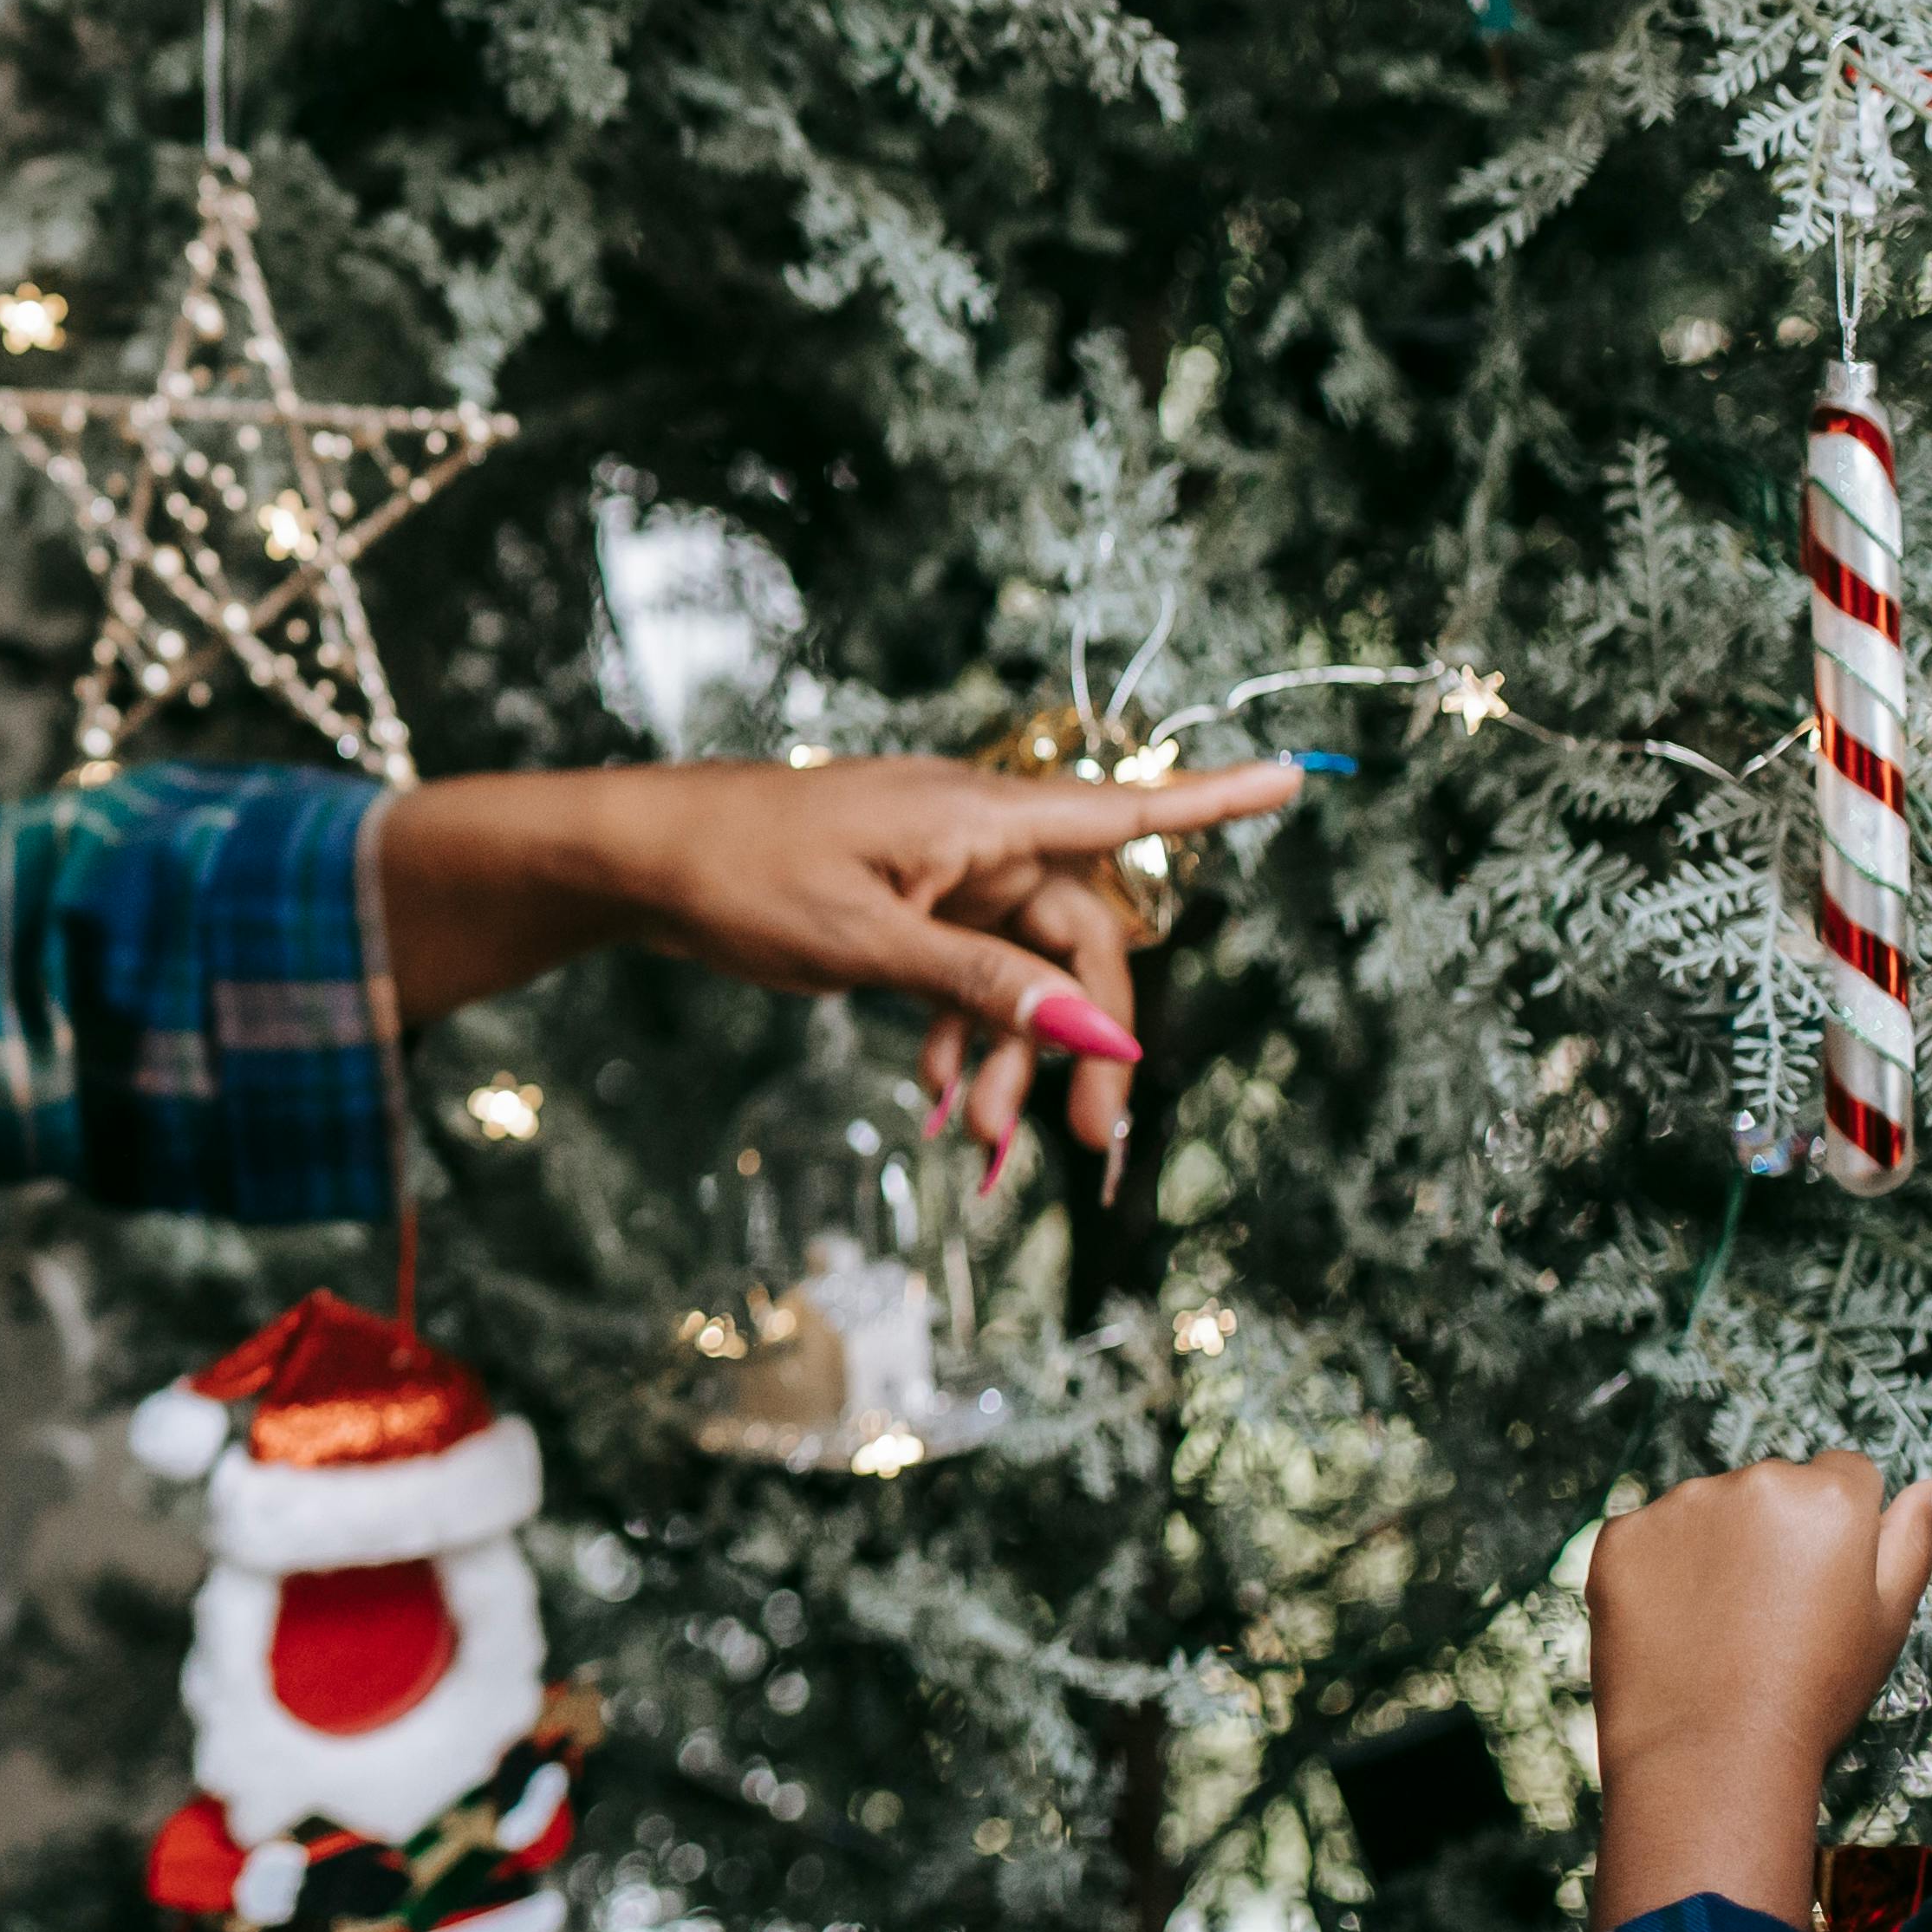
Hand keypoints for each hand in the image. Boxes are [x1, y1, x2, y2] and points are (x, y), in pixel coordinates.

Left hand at [373, 753, 1303, 1178]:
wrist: (637, 859)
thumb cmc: (744, 878)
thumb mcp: (867, 946)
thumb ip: (983, 986)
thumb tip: (1098, 1034)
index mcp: (976, 819)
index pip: (1123, 811)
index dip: (1213, 801)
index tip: (1294, 781)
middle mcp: (971, 837)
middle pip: (1076, 936)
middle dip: (1087, 1041)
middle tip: (1091, 1150)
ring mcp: (936, 870)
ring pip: (1018, 971)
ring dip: (1011, 1055)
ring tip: (979, 1143)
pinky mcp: (901, 903)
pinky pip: (965, 974)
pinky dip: (961, 1035)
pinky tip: (940, 1102)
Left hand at [1588, 1451, 1931, 1931]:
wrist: (1714, 1751)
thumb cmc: (1817, 1690)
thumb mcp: (1888, 1620)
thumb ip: (1911, 1540)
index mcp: (1827, 1495)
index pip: (1846, 1475)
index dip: (1844, 1532)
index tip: (1828, 1585)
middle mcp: (1750, 1482)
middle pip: (1774, 1490)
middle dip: (1780, 1534)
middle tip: (1778, 1617)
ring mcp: (1677, 1506)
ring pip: (1709, 1512)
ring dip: (1719, 1549)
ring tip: (1728, 1630)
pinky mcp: (1619, 1536)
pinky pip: (1651, 1540)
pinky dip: (1662, 1573)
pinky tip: (1679, 1629)